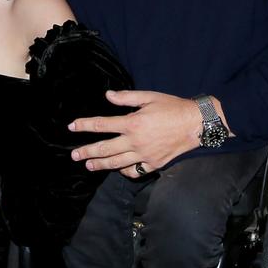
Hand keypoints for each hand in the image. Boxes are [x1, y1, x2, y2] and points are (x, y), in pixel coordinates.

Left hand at [69, 90, 202, 177]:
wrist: (196, 124)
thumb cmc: (172, 106)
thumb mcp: (149, 96)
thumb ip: (127, 97)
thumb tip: (108, 96)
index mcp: (132, 123)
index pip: (101, 125)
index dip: (84, 125)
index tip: (72, 126)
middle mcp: (136, 141)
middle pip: (105, 149)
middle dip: (87, 152)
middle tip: (74, 155)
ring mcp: (145, 155)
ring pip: (117, 163)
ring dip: (100, 165)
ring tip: (89, 165)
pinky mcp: (154, 164)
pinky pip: (135, 171)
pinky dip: (124, 171)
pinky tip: (118, 169)